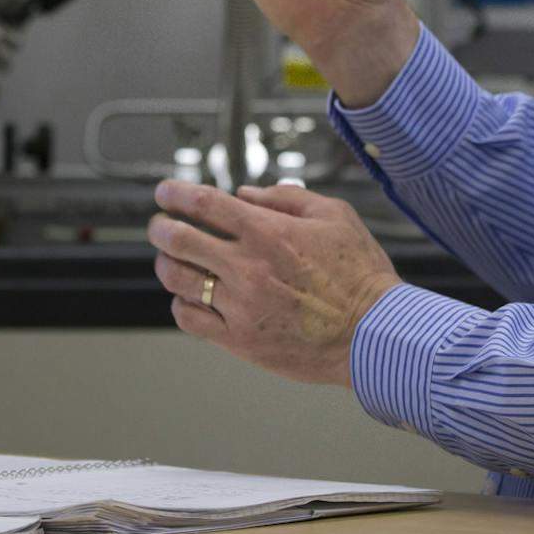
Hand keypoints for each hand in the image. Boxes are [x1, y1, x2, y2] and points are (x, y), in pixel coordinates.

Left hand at [148, 179, 402, 386]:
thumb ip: (286, 198)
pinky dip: (181, 303)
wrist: (375, 334)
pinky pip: (190, 319)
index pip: (205, 204)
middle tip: (159, 224)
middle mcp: (248, 267)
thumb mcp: (334, 216)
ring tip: (171, 260)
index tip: (165, 192)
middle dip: (160, 227)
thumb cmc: (360, 274)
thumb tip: (245, 193)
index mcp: (268, 232)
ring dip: (166, 264)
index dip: (176, 194)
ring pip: (178, 280)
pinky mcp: (240, 341)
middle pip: (178, 240)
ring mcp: (240, 306)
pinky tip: (190, 297)